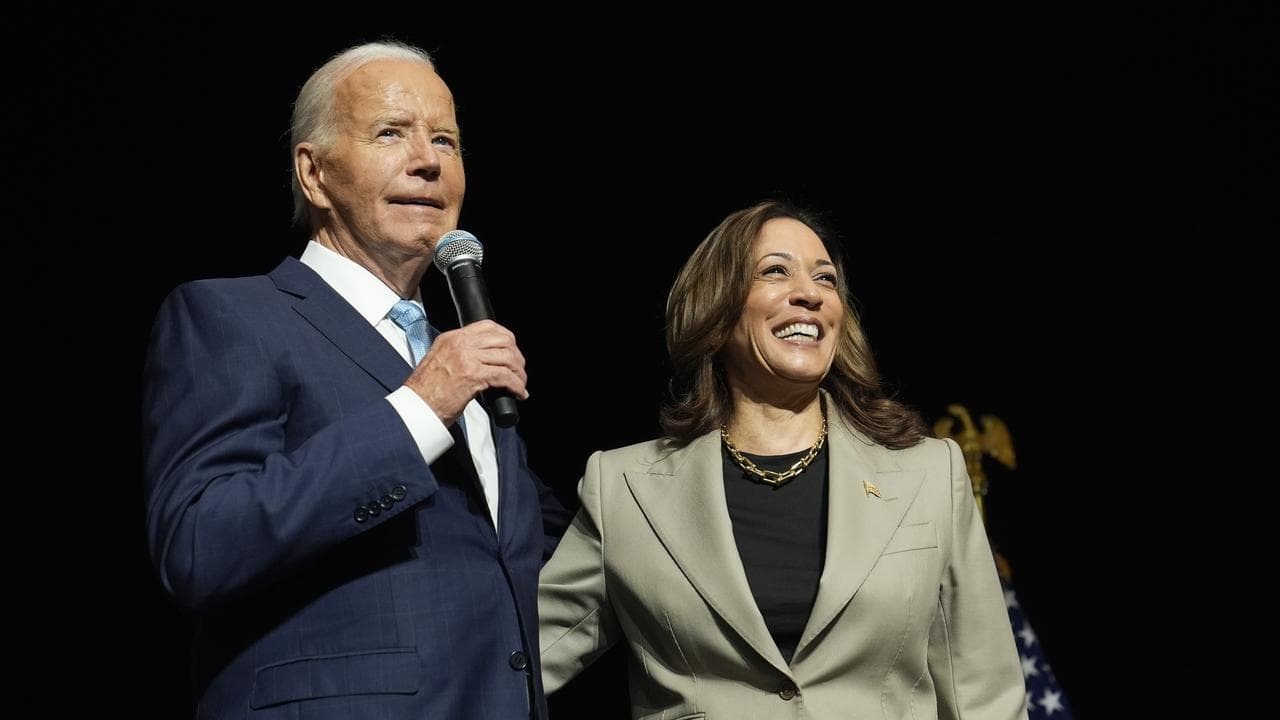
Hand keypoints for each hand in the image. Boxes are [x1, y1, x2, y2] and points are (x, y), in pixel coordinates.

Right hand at [403, 320, 527, 424]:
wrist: (416, 407)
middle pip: (502, 340)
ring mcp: (467, 358)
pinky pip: (505, 376)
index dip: (506, 338)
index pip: (487, 326)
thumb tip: (481, 360)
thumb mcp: (439, 362)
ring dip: (518, 373)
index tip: (511, 351)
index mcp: (451, 338)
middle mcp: (460, 344)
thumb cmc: (426, 392)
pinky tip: (519, 393)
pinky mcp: (473, 375)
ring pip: (507, 357)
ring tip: (519, 384)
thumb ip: (458, 355)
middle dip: (516, 356)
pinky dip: (516, 385)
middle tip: (518, 371)